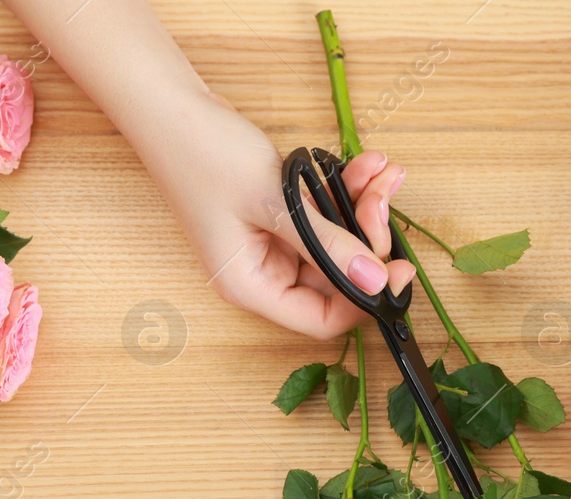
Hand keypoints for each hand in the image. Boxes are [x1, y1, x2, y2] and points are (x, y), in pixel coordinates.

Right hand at [143, 90, 414, 339]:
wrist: (170, 106)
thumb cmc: (203, 153)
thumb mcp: (273, 200)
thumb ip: (326, 243)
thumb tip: (375, 279)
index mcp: (250, 286)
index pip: (321, 319)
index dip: (366, 301)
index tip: (400, 269)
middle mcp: (262, 274)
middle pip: (337, 279)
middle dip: (368, 237)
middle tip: (381, 198)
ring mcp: (272, 246)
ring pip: (337, 244)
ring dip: (363, 208)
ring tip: (380, 172)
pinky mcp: (280, 220)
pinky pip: (326, 217)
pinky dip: (348, 192)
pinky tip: (366, 164)